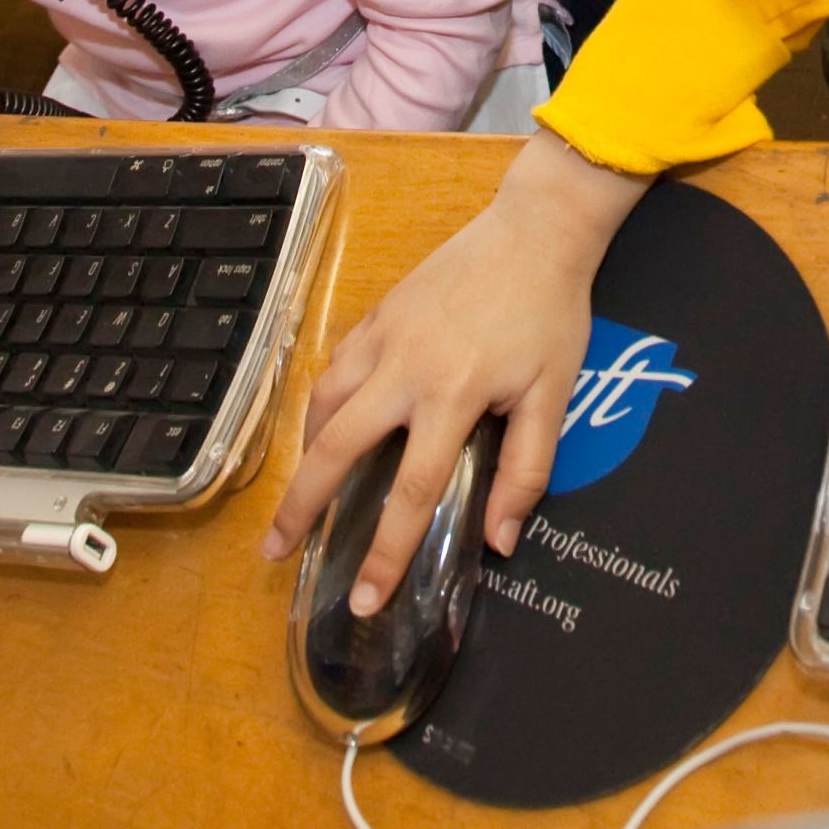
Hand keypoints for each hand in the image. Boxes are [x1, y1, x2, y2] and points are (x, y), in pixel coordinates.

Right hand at [262, 132, 649, 611]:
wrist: (536, 229)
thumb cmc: (550, 314)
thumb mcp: (553, 396)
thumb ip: (527, 472)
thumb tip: (499, 541)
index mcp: (453, 396)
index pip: (410, 492)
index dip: (384, 553)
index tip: (364, 598)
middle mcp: (405, 369)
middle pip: (335, 449)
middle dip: (301, 507)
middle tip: (275, 550)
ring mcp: (383, 336)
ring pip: (322, 403)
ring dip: (303, 454)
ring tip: (298, 494)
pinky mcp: (378, 312)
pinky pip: (334, 366)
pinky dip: (320, 402)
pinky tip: (324, 424)